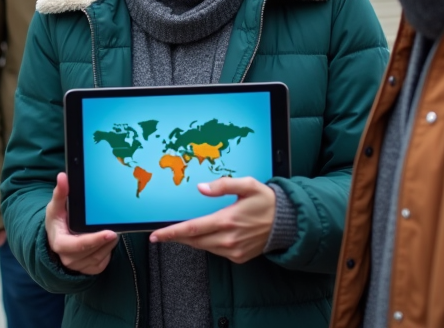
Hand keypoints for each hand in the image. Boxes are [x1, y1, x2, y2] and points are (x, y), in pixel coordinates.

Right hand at [45, 172, 118, 274]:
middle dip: (106, 239)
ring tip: (111, 229)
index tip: (109, 232)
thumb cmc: (58, 221)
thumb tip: (62, 177)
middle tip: (116, 227)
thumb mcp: (56, 207)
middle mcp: (69, 258)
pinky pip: (104, 260)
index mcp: (60, 244)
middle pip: (93, 250)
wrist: (58, 239)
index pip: (78, 245)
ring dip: (109, 243)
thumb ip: (60, 193)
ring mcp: (80, 266)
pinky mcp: (90, 269)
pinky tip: (107, 239)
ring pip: (101, 255)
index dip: (94, 240)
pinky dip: (108, 249)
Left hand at [148, 177, 275, 263]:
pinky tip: (209, 235)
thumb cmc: (266, 201)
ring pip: (203, 247)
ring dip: (191, 240)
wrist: (286, 223)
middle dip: (176, 237)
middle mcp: (228, 239)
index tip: (156, 235)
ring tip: (184, 231)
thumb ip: (223, 185)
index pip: (191, 229)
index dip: (171, 233)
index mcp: (226, 220)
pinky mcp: (238, 257)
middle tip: (162, 233)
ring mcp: (233, 250)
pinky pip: (216, 251)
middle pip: (193, 240)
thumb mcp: (247, 185)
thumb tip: (201, 188)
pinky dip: (208, 244)